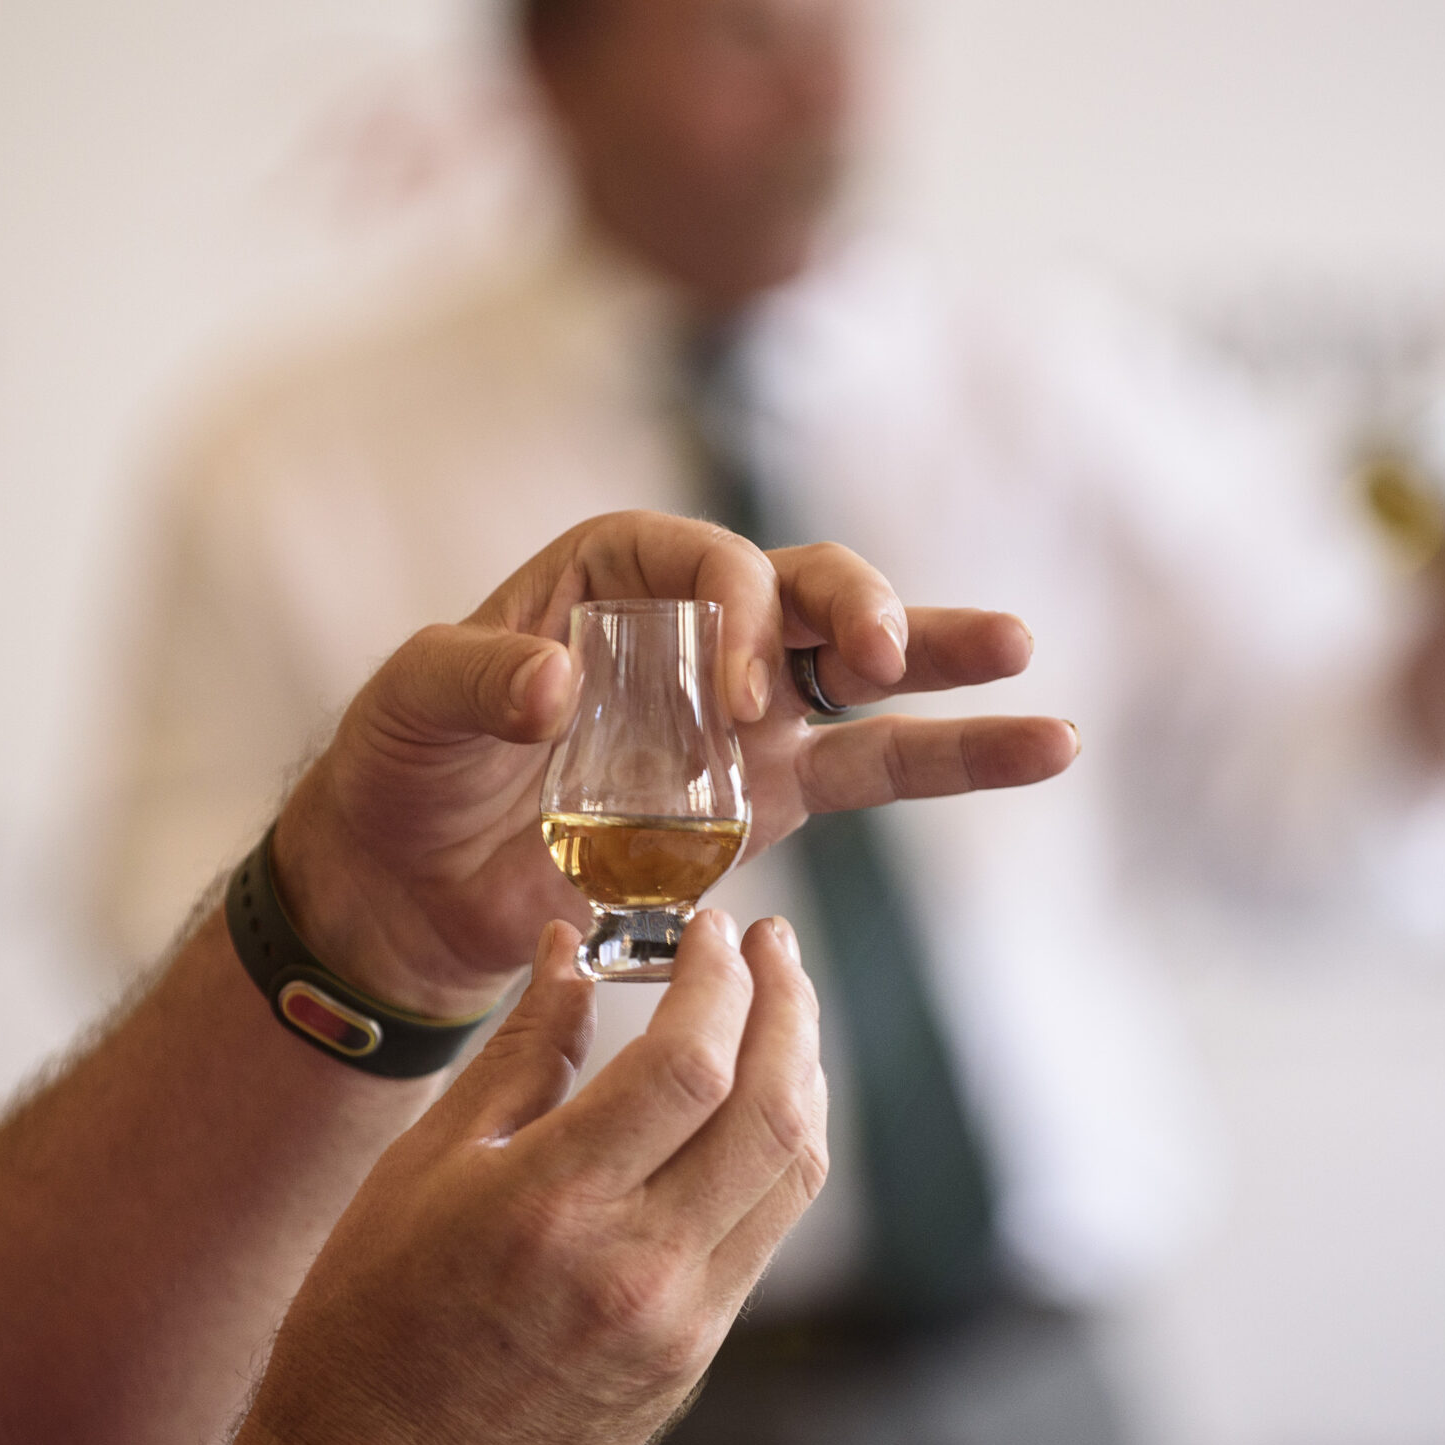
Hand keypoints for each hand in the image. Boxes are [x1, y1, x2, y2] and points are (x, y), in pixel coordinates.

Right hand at [133, 911, 825, 1444]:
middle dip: (789, 1005)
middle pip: (770, 1109)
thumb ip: (521, 1053)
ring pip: (792, 1171)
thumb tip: (571, 950)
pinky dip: (777, 1148)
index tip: (712, 927)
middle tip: (774, 943)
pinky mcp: (695, 1358)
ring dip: (801, 1072)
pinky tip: (754, 1101)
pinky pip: (766, 1229)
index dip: (718, 979)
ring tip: (780, 1007)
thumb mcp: (424, 1167)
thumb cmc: (370, 1324)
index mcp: (551, 1207)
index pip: (687, 1064)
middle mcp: (635, 1268)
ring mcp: (679, 1323)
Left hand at [276, 510, 1075, 1016]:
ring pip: (864, 672)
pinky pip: (875, 766)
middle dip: (858, 610)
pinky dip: (953, 755)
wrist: (410, 882)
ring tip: (1022, 652)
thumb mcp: (410, 704)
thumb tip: (556, 681)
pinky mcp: (769, 796)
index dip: (743, 611)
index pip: (712, 563)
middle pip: (810, 590)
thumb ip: (473, 680)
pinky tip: (1041, 743)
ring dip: (939, 659)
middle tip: (879, 654)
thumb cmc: (403, 769)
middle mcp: (699, 628)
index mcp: (616, 575)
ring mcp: (746, 713)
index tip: (735, 699)